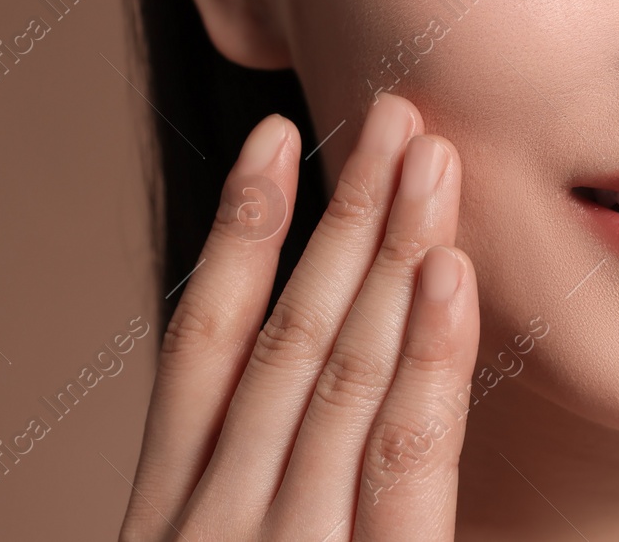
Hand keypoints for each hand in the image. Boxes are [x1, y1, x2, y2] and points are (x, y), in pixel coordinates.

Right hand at [118, 93, 477, 540]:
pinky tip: (448, 272)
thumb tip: (286, 406)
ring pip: (346, 371)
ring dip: (391, 252)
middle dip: (344, 215)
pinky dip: (430, 359)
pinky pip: (405, 458)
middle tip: (393, 115)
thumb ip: (244, 496)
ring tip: (429, 158)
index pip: (202, 345)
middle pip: (287, 336)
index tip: (274, 137)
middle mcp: (215, 517)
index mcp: (170, 511)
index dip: (240, 232)